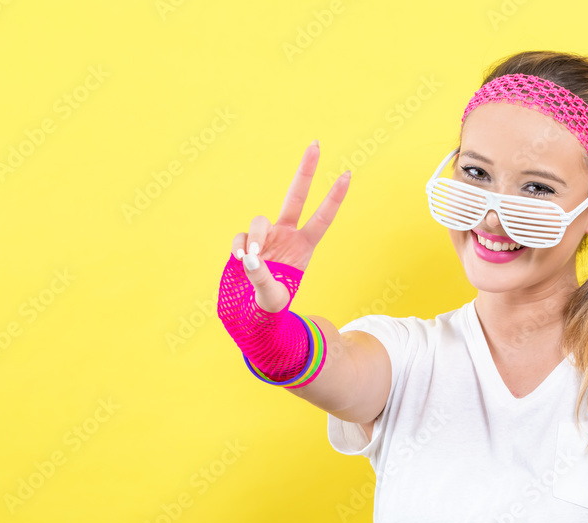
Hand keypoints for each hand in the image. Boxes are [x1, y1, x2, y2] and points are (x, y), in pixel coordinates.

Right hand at [230, 141, 350, 312]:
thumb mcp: (272, 296)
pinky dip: (240, 247)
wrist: (251, 314)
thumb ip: (262, 277)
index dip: (334, 196)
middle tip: (317, 143)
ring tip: (251, 259)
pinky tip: (241, 262)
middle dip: (305, 170)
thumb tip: (248, 257)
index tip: (347, 173)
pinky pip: (241, 238)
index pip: (322, 217)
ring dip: (254, 238)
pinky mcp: (246, 244)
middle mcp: (287, 236)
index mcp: (304, 246)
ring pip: (258, 221)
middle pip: (296, 196)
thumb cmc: (270, 307)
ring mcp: (266, 238)